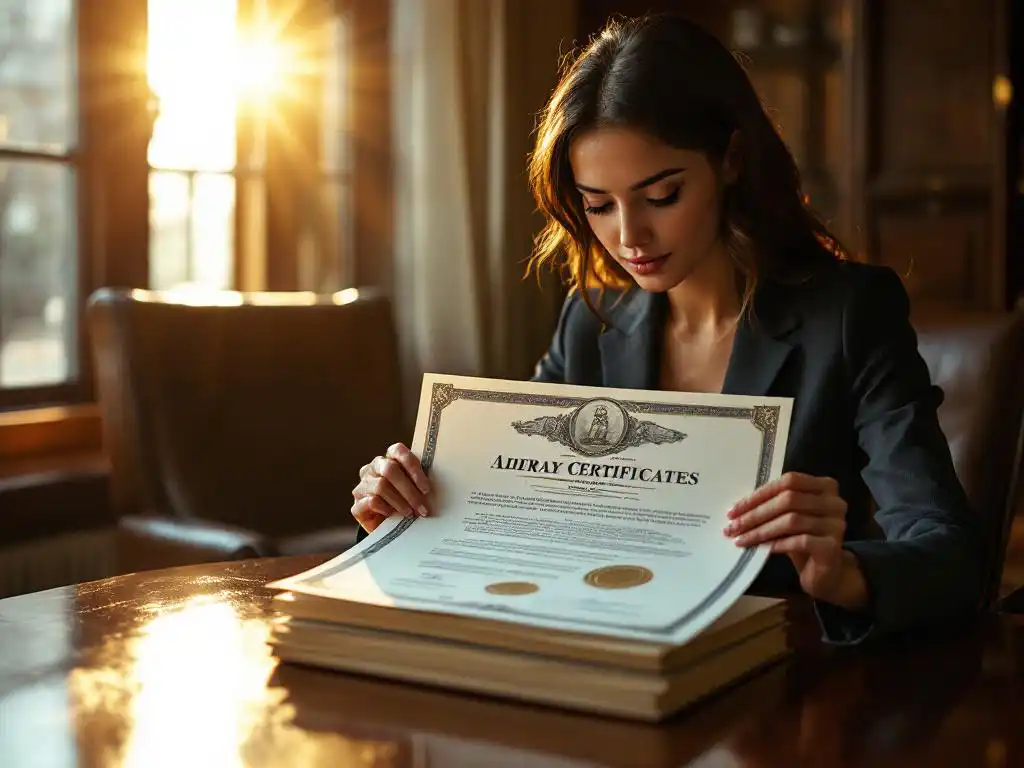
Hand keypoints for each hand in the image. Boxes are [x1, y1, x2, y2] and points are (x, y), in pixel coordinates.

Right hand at [350, 443, 430, 532]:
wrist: (387, 529)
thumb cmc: (405, 503)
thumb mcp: (414, 490)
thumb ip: (420, 483)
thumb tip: (433, 488)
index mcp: (388, 459)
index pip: (398, 451)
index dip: (413, 467)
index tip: (426, 488)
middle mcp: (373, 468)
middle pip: (390, 469)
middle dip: (409, 489)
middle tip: (422, 506)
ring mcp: (363, 485)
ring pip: (381, 486)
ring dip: (400, 501)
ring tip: (411, 513)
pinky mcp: (357, 505)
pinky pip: (371, 501)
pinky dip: (384, 508)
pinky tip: (392, 515)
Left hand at [724, 472, 863, 605]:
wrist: (827, 571)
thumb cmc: (803, 538)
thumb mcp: (788, 517)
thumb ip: (773, 505)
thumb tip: (737, 509)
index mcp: (825, 486)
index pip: (789, 481)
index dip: (759, 494)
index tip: (734, 510)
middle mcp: (835, 502)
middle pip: (789, 500)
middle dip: (756, 514)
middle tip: (733, 527)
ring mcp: (836, 524)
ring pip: (792, 521)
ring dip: (761, 531)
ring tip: (741, 540)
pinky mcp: (832, 546)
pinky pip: (800, 541)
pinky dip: (778, 544)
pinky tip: (763, 548)